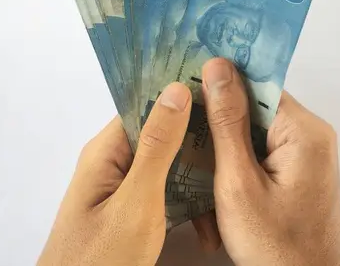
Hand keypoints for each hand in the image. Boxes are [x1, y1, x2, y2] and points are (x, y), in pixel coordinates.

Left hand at [37, 82, 219, 265]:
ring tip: (231, 178)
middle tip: (238, 140)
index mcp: (107, 150)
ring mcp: (124, 186)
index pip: (147, 105)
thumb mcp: (136, 201)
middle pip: (163, 134)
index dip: (183, 97)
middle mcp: (114, 161)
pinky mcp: (134, 208)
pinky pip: (166, 189)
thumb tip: (176, 90)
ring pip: (169, 164)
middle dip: (198, 140)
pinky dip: (188, 197)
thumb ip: (158, 147)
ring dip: (197, 174)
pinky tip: (212, 212)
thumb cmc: (102, 256)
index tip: (222, 93)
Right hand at [202, 58, 339, 265]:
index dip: (218, 83)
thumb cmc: (276, 248)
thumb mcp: (238, 182)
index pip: (256, 84)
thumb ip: (226, 122)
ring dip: (222, 159)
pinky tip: (216, 200)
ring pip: (250, 136)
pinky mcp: (296, 172)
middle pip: (252, 110)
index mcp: (304, 131)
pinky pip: (258, 156)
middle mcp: (310, 136)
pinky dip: (234, 172)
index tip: (185, 85)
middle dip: (216, 132)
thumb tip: (217, 68)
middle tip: (185, 146)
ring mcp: (305, 155)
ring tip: (201, 188)